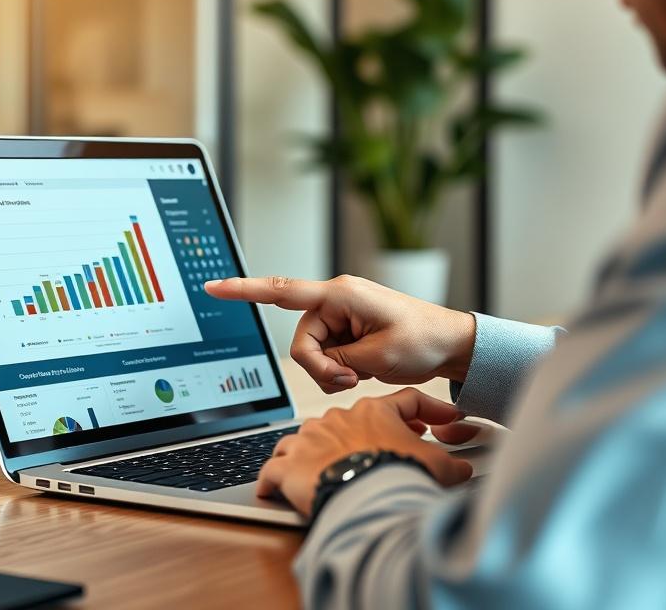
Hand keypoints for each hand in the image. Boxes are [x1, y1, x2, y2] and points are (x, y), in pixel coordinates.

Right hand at [205, 275, 474, 392]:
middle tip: (351, 379)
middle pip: (301, 341)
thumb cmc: (424, 340)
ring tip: (361, 373)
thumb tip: (319, 363)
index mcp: (340, 295)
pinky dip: (339, 370)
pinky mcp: (346, 329)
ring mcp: (341, 315)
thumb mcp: (377, 355)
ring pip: (312, 352)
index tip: (214, 286)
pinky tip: (361, 370)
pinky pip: (326, 355)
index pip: (283, 291)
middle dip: (321, 367)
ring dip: (332, 371)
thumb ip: (338, 360)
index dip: (245, 290)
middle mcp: (336, 301)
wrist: (451, 344)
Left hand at [257, 389, 475, 515]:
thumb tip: (464, 469)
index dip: (426, 410)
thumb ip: (451, 464)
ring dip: (312, 452)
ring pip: (305, 439)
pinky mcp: (287, 466)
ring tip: (319, 469)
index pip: (406, 402)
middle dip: (362, 435)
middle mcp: (337, 418)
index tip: (437, 419)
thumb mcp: (437, 467)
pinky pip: (274, 469)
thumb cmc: (397, 476)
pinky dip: (274, 479)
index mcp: (375, 412)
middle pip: (349, 421)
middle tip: (375, 451)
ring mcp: (308, 440)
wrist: (365, 497)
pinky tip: (274, 488)